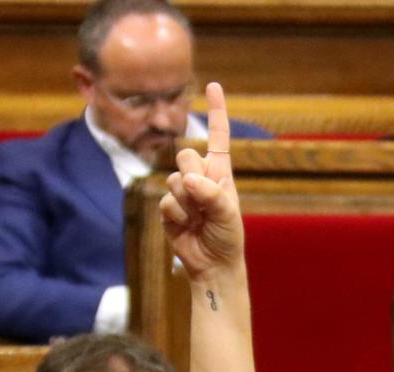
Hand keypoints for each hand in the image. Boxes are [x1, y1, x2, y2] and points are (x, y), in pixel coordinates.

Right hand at [159, 82, 242, 276]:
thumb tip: (187, 179)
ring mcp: (183, 191)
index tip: (213, 86)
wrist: (213, 264)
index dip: (216, 111)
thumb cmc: (228, 237)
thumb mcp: (228, 214)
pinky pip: (165, 201)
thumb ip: (211, 194)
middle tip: (203, 198)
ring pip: (174, 179)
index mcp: (221, 172)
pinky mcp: (168, 208)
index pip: (218, 137)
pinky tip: (186, 227)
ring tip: (199, 219)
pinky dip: (176, 215)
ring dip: (187, 202)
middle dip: (193, 174)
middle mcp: (201, 177)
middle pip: (187, 154)